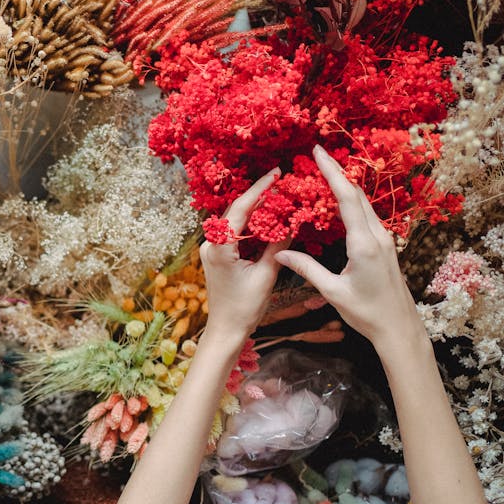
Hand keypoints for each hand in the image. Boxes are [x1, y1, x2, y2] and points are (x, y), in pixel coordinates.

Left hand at [200, 168, 287, 342]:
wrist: (226, 330)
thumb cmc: (244, 307)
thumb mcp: (266, 275)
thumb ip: (278, 246)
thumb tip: (293, 222)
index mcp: (219, 247)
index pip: (240, 208)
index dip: (259, 188)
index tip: (276, 173)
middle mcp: (210, 244)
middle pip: (236, 211)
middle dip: (259, 196)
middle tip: (282, 182)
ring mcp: (211, 249)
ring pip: (235, 221)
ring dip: (256, 209)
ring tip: (278, 196)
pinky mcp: (216, 256)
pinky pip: (234, 233)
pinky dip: (251, 224)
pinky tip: (268, 219)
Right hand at [273, 146, 424, 353]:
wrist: (399, 327)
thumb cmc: (366, 313)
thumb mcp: (332, 291)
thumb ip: (307, 269)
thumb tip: (280, 255)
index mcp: (364, 244)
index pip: (347, 198)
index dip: (332, 172)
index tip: (319, 152)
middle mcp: (377, 236)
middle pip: (357, 194)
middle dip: (337, 171)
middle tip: (318, 155)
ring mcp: (384, 239)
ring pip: (363, 203)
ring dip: (345, 185)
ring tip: (326, 171)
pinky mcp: (384, 246)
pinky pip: (366, 216)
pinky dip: (351, 202)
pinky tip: (340, 200)